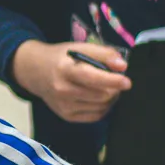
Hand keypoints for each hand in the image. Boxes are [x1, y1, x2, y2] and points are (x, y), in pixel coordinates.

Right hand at [10, 40, 131, 122]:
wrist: (37, 73)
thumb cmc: (62, 58)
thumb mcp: (80, 48)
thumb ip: (103, 54)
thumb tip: (122, 66)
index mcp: (65, 69)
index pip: (92, 78)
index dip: (112, 80)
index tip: (127, 81)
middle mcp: (63, 90)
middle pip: (101, 95)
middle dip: (114, 88)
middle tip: (115, 81)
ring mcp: (64, 105)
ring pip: (101, 106)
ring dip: (110, 98)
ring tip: (107, 87)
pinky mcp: (67, 116)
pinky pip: (95, 116)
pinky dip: (103, 107)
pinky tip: (100, 97)